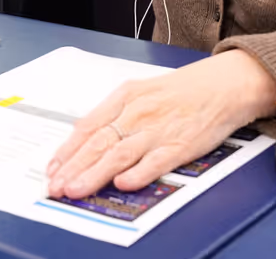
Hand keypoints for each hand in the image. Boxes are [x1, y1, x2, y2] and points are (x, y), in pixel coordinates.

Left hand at [47, 51, 275, 199]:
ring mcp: (159, 129)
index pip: (89, 126)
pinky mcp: (180, 145)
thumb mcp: (142, 92)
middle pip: (99, 142)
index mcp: (127, 96)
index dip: (68, 150)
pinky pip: (155, 161)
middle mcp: (139, 112)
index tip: (52, 168)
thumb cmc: (183, 90)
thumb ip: (114, 112)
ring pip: (119, 153)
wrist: (224, 84)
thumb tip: (83, 134)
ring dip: (94, 174)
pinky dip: (138, 173)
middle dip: (73, 167)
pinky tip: (122, 183)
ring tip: (75, 190)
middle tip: (55, 187)